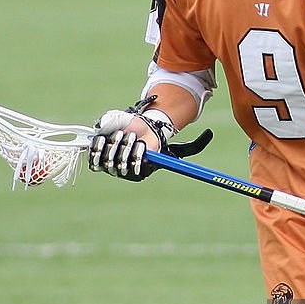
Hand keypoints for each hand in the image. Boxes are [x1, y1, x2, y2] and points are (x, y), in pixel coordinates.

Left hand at [89, 100, 213, 181]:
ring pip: (108, 159)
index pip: (136, 171)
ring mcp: (111, 167)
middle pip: (120, 164)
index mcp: (143, 172)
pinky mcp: (98, 160)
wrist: (137, 130)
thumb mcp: (177, 145)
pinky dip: (97, 147)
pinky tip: (103, 138)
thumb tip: (210, 135)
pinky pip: (94, 159)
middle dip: (127, 146)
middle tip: (133, 135)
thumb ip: (196, 145)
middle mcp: (127, 173)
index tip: (142, 144)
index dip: (136, 158)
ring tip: (121, 134)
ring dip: (115, 144)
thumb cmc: (156, 139)